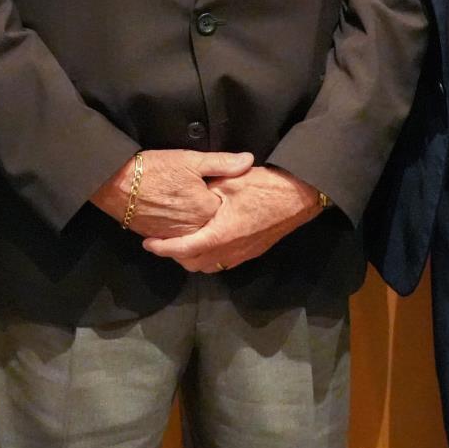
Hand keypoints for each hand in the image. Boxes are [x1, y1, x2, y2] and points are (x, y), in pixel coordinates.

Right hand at [88, 149, 254, 238]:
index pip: (229, 208)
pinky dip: (186, 238)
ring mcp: (179, 237)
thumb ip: (222, 163)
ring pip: (199, 238)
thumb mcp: (190, 159)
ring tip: (201, 217)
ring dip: (203, 231)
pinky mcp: (163, 240)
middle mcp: (196, 228)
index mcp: (207, 208)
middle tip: (216, 207)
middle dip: (219, 220)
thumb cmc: (154, 169)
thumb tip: (248, 161)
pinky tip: (185, 224)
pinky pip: (182, 244)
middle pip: (215, 226)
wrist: (117, 184)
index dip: (230, 200)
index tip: (230, 192)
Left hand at [140, 166, 322, 272]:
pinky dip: (209, 256)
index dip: (163, 248)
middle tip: (163, 241)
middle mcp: (230, 251)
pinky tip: (207, 239)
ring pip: (209, 266)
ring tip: (182, 241)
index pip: (184, 249)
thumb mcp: (230, 181)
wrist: (299, 196)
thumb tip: (189, 195)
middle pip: (194, 263)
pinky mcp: (252, 252)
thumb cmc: (264, 187)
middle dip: (175, 255)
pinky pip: (223, 261)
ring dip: (193, 257)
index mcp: (221, 234)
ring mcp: (243, 254)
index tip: (149, 243)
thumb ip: (207, 191)